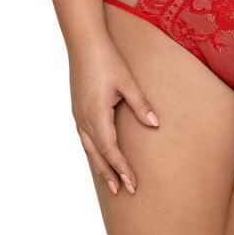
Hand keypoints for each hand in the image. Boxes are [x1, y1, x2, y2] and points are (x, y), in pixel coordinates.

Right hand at [69, 34, 158, 195]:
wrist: (84, 43)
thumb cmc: (107, 60)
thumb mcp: (128, 82)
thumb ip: (141, 105)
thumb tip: (155, 125)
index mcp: (96, 115)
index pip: (111, 150)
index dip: (122, 169)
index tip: (133, 184)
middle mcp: (84, 119)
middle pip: (97, 155)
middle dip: (110, 174)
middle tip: (122, 191)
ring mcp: (78, 114)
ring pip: (88, 148)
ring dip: (99, 165)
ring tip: (110, 182)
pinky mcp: (77, 108)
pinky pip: (84, 137)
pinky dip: (92, 151)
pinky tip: (98, 154)